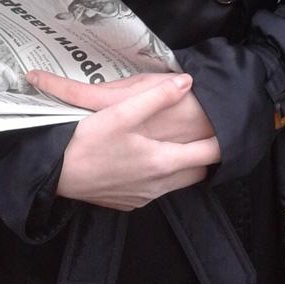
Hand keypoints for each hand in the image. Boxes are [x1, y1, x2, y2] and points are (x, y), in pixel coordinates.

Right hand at [25, 72, 219, 210]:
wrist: (55, 175)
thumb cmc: (88, 141)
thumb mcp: (122, 111)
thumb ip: (158, 96)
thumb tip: (188, 81)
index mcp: (162, 161)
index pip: (209, 154)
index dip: (222, 141)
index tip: (229, 127)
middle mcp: (158, 185)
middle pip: (197, 171)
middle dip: (205, 153)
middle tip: (206, 132)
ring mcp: (142, 197)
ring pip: (177, 181)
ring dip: (182, 164)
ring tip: (179, 141)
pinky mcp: (127, 202)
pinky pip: (155, 189)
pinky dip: (161, 174)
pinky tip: (147, 158)